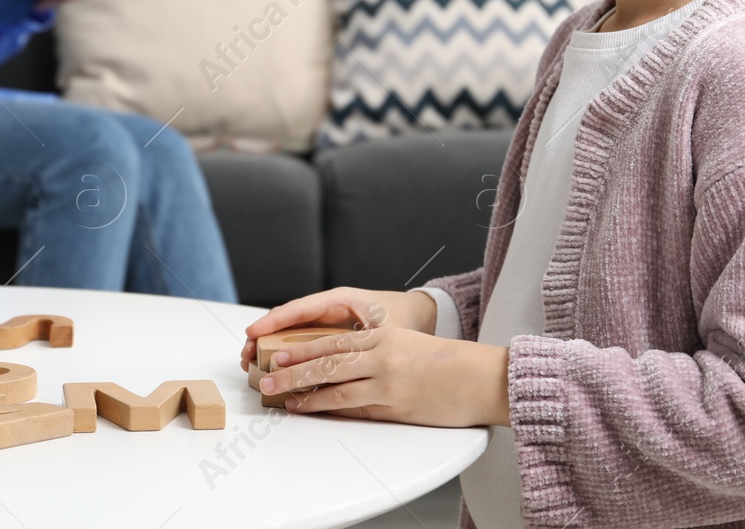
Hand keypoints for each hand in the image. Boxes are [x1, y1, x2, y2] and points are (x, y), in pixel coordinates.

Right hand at [239, 286, 437, 374]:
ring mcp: (326, 321)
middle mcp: (327, 308)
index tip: (252, 332)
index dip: (273, 321)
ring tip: (251, 364)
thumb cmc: (401, 316)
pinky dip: (285, 352)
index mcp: (338, 299)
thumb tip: (342, 365)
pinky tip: (274, 367)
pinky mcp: (328, 334)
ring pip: (290, 332)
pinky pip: (301, 341)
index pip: (298, 308)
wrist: (418, 314)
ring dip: (270, 346)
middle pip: (287, 320)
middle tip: (245, 355)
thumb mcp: (384, 329)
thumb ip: (362, 343)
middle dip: (263, 336)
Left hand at [257, 326, 510, 427]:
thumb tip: (338, 369)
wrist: (479, 377)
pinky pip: (353, 406)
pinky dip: (327, 407)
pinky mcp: (393, 403)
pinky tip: (310, 408)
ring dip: (302, 390)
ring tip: (280, 394)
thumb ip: (374, 354)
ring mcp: (386, 379)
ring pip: (333, 383)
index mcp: (382, 335)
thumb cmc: (445, 363)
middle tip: (266, 374)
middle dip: (291, 368)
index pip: (332, 339)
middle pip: (325, 359)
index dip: (300, 346)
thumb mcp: (406, 346)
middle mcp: (381, 353)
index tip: (276, 350)